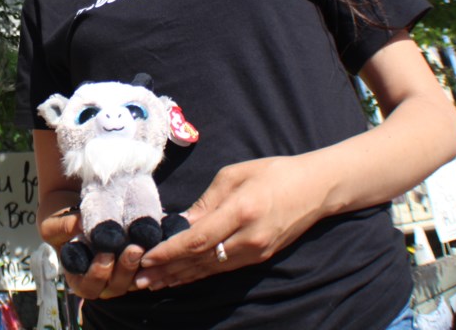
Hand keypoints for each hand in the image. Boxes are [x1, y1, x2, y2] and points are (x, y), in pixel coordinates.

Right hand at [39, 208, 144, 299]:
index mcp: (79, 279)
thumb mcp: (53, 225)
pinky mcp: (135, 261)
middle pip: (116, 286)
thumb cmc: (61, 223)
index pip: (89, 288)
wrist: (76, 211)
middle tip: (133, 249)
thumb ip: (64, 228)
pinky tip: (154, 240)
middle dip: (125, 270)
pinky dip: (151, 256)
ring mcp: (120, 273)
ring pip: (134, 280)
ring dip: (140, 265)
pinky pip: (146, 266)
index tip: (105, 255)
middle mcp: (102, 281)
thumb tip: (84, 224)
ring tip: (144, 245)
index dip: (98, 275)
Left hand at [134, 156, 325, 289]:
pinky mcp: (260, 257)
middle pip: (201, 259)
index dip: (170, 251)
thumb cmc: (272, 173)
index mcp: (241, 211)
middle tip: (139, 278)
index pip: (198, 239)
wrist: (316, 188)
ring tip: (154, 283)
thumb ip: (206, 203)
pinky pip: (223, 268)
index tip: (146, 256)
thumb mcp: (234, 175)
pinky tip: (182, 278)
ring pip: (211, 269)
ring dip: (180, 276)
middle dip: (168, 269)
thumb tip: (180, 223)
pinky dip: (199, 274)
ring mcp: (256, 251)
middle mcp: (249, 238)